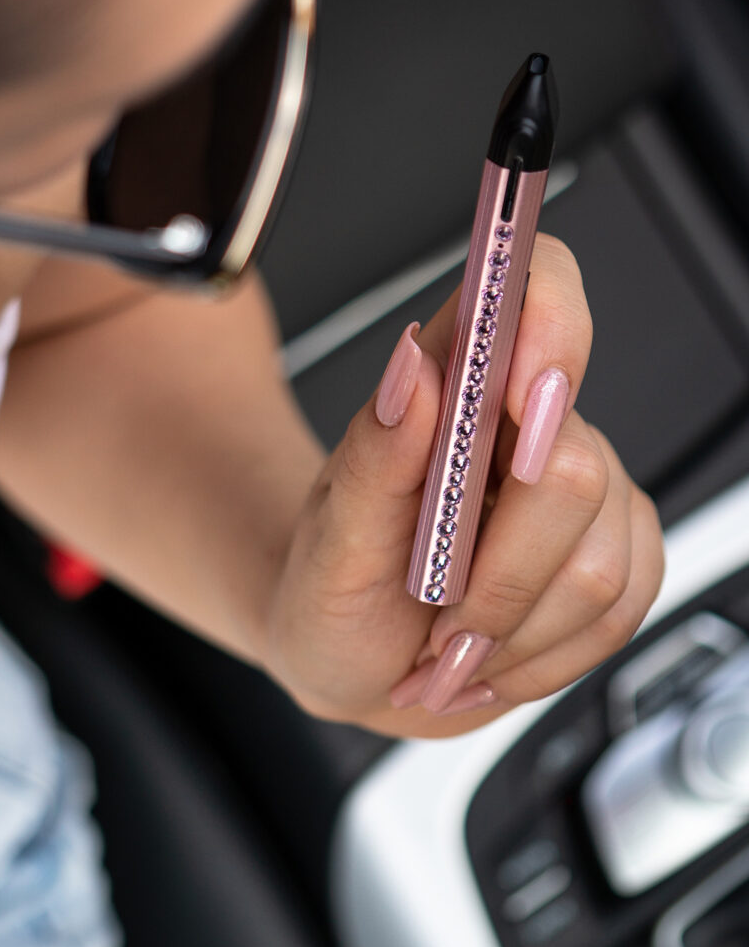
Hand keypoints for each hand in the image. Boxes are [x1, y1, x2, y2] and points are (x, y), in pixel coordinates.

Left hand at [265, 235, 663, 737]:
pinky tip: (490, 652)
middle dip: (497, 573)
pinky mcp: (615, 556)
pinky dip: (541, 659)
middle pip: (574, 471)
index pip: (532, 287)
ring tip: (450, 640)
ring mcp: (582, 492)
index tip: (526, 400)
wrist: (350, 656)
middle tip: (437, 606)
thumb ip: (373, 456)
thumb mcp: (329, 536)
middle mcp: (525, 426)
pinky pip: (617, 615)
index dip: (551, 324)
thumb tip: (409, 371)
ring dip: (511, 629)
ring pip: (600, 566)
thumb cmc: (333, 590)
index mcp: (449, 384)